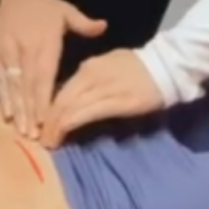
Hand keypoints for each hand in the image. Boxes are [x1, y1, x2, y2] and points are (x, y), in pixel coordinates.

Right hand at [0, 0, 106, 137]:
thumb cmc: (39, 5)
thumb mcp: (63, 9)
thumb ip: (83, 23)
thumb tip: (104, 27)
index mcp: (44, 42)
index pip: (44, 75)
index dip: (44, 98)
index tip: (47, 120)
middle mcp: (24, 51)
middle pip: (28, 87)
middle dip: (31, 113)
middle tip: (35, 136)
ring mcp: (7, 55)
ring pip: (13, 87)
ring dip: (18, 110)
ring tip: (23, 131)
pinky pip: (0, 81)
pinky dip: (4, 98)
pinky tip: (7, 115)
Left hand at [41, 49, 164, 148]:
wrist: (167, 66)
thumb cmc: (139, 70)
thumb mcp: (107, 66)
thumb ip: (88, 81)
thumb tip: (70, 99)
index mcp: (88, 67)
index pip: (59, 90)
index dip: (46, 109)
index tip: (40, 124)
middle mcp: (90, 76)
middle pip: (59, 100)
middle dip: (46, 121)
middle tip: (40, 138)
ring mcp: (102, 89)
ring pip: (68, 109)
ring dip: (54, 128)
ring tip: (49, 142)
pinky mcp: (115, 103)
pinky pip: (84, 115)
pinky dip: (68, 126)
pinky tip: (62, 137)